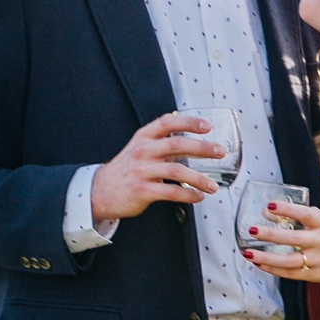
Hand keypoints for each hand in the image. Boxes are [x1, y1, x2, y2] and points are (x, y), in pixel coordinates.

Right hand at [91, 114, 225, 223]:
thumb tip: (194, 144)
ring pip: (177, 170)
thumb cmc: (126, 170)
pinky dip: (188, 195)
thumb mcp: (139, 149)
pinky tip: (198, 197)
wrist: (99, 191)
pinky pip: (170, 192)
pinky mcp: (142, 190)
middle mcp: (143, 151)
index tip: (207, 126)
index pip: (168, 122)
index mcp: (144, 137)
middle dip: (203, 148)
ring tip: (213, 186)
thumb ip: (162, 144)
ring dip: (199, 178)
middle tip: (220, 152)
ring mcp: (141, 171)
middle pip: (177, 144)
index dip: (189, 122)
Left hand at [243, 200, 319, 283]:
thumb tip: (266, 211)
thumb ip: (297, 217)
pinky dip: (272, 269)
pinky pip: (289, 273)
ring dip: (267, 257)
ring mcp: (317, 261)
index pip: (306, 215)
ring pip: (289, 261)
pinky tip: (258, 263)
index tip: (270, 206)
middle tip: (252, 230)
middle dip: (272, 235)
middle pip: (294, 239)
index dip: (288, 210)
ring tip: (248, 253)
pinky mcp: (312, 275)